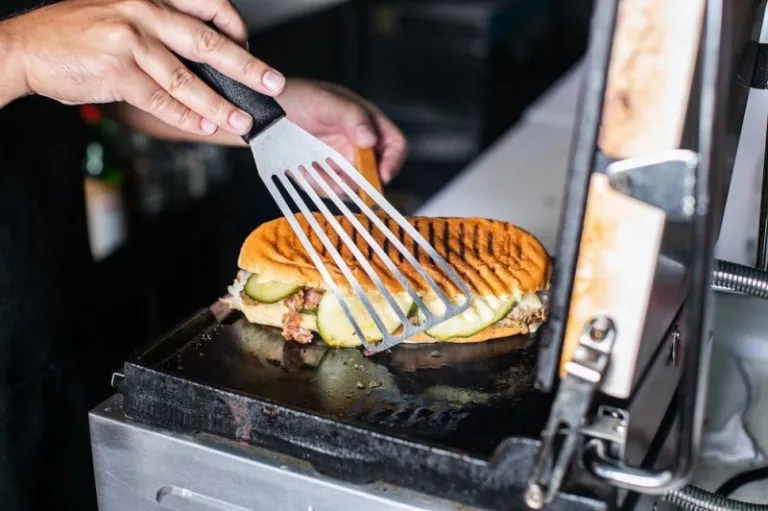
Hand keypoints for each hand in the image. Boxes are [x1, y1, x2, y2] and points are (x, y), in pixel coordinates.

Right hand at [0, 0, 285, 135]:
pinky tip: (204, 125)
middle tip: (272, 83)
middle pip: (208, 42)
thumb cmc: (75, 33)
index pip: (207, 5)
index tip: (250, 48)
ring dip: (219, 103)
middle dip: (246, 66)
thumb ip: (159, 27)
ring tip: (242, 119)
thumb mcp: (120, 12)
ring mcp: (130, 40)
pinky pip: (161, 99)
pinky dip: (185, 116)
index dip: (235, 27)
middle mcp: (143, 10)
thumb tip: (204, 59)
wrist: (25, 47)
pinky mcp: (117, 70)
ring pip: (187, 78)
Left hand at [276, 79, 407, 183]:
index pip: (394, 144)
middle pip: (375, 173)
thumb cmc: (293, 97)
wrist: (262, 112)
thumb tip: (371, 139)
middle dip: (358, 182)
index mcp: (366, 121)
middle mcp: (358, 143)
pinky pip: (330, 190)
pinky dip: (318, 186)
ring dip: (334, 185)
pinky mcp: (324, 175)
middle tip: (337, 180)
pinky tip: (303, 171)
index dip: (392, 161)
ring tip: (311, 170)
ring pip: (352, 187)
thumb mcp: (323, 101)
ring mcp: (341, 161)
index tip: (381, 175)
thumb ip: (351, 117)